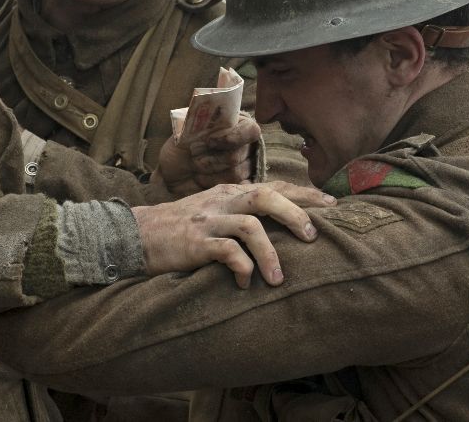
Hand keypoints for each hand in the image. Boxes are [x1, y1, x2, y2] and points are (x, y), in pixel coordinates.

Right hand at [130, 182, 335, 288]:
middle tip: (312, 236)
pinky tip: (246, 283)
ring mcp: (208, 221)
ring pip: (250, 227)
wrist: (136, 235)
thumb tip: (279, 224)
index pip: (274, 186)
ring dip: (270, 254)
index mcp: (230, 193)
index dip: (304, 194)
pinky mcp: (196, 243)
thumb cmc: (179, 228)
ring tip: (278, 279)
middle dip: (295, 214)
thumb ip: (240, 212)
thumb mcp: (212, 211)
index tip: (332, 204)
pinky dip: (242, 269)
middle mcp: (222, 201)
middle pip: (266, 196)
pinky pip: (227, 253)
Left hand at [157, 114, 260, 195]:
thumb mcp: (185, 128)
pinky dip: (217, 186)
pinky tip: (203, 182)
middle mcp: (246, 146)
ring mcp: (245, 168)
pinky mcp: (240, 188)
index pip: (251, 130)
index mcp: (238, 125)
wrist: (171, 173)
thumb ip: (200, 119)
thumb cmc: (181, 147)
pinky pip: (237, 189)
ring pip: (235, 174)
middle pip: (239, 155)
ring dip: (208, 173)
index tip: (209, 141)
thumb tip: (210, 111)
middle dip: (211, 158)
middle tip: (193, 155)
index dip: (232, 137)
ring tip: (195, 168)